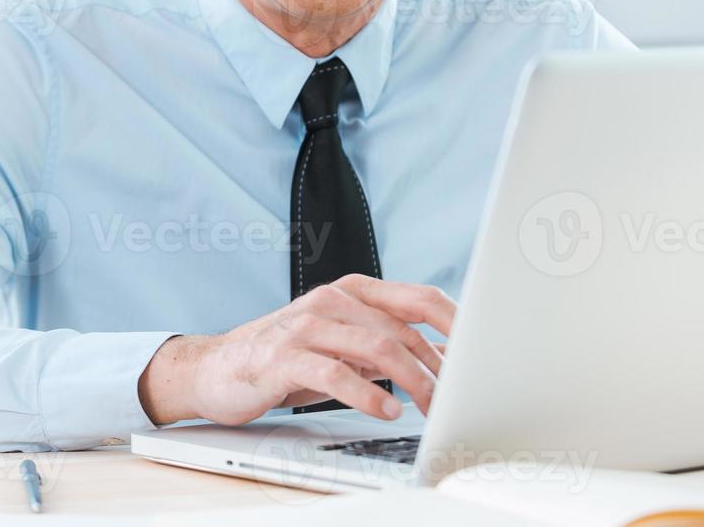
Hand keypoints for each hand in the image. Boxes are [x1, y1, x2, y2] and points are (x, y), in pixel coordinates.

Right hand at [138, 274, 454, 426]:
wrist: (217, 368)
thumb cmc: (286, 358)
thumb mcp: (344, 347)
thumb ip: (389, 345)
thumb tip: (448, 357)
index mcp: (351, 292)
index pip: (418, 297)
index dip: (456, 322)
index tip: (486, 349)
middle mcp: (330, 300)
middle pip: (402, 328)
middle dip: (438, 367)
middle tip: (459, 397)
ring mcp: (305, 326)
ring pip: (375, 346)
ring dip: (412, 381)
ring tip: (431, 408)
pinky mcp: (283, 356)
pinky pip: (334, 373)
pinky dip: (367, 395)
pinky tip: (385, 411)